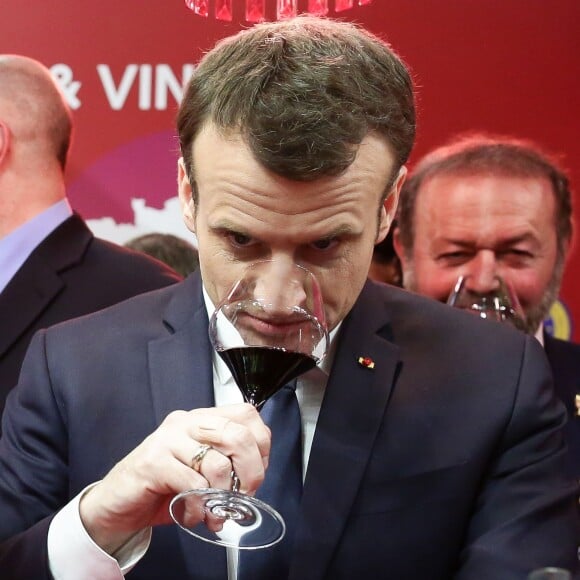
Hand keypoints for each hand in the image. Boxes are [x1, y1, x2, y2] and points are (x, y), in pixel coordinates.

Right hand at [79, 403, 270, 553]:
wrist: (117, 502)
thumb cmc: (163, 485)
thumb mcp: (201, 468)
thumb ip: (227, 462)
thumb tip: (256, 476)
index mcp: (203, 418)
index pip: (247, 415)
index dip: (261, 445)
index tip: (256, 472)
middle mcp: (187, 422)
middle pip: (238, 435)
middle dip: (250, 472)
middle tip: (244, 495)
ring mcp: (169, 439)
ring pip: (217, 464)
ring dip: (222, 498)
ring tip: (213, 512)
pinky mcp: (153, 462)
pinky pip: (193, 485)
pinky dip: (199, 506)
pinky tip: (192, 513)